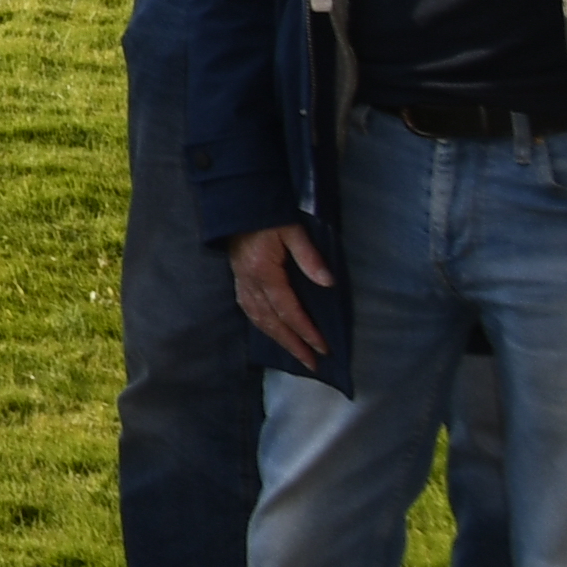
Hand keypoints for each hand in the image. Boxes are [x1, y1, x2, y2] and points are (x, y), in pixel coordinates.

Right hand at [232, 224, 335, 368]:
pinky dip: (261, 325)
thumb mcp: (293, 231)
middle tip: (311, 364)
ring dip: (277, 339)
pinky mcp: (238, 279)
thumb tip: (329, 283)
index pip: (288, 311)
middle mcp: (250, 283)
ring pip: (258, 319)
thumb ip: (310, 257)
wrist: (238, 203)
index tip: (323, 348)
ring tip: (295, 353)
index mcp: (264, 273)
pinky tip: (271, 331)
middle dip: (293, 345)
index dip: (306, 332)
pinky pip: (249, 310)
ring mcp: (241, 282)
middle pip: (272, 322)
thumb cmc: (268, 215)